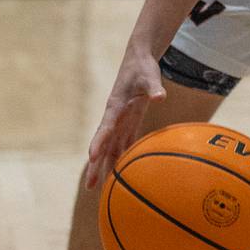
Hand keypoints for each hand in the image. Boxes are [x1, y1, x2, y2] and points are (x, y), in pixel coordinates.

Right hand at [84, 45, 166, 188]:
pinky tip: (121, 173)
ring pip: (110, 148)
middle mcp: (114, 117)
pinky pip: (122, 143)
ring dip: (106, 167)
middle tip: (89, 187)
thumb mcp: (149, 75)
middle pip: (103, 145)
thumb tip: (160, 97)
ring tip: (100, 189)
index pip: (105, 128)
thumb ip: (154, 87)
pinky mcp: (128, 122)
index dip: (98, 143)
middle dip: (95, 166)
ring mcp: (120, 121)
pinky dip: (120, 157)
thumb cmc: (143, 68)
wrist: (138, 60)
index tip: (92, 158)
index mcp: (115, 107)